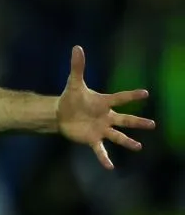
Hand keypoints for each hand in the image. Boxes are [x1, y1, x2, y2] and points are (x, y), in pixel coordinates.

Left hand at [57, 46, 155, 169]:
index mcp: (104, 102)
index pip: (120, 98)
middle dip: (137, 122)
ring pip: (117, 136)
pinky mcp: (92, 139)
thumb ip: (77, 67)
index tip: (145, 92)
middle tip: (152, 125)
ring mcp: (101, 129)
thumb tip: (77, 47)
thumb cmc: (71, 98)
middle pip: (125, 120)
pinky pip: (100, 150)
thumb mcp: (74, 83)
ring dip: (127, 142)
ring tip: (138, 147)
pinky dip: (104, 158)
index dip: (131, 95)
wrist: (61, 114)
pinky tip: (110, 167)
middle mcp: (106, 117)